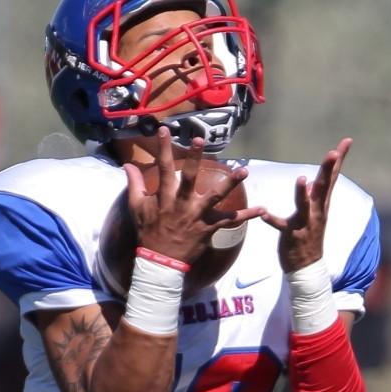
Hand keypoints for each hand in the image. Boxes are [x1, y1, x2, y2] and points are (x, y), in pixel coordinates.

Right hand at [123, 131, 263, 265]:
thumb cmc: (149, 232)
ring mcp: (196, 216)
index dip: (162, 148)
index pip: (162, 168)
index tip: (165, 130)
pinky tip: (263, 210)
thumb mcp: (137, 208)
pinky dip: (247, 216)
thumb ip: (135, 184)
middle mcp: (182, 204)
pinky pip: (230, 222)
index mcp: (164, 197)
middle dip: (193, 158)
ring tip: (244, 171)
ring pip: (215, 196)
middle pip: (189, 177)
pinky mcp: (208, 228)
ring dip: (230, 183)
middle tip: (201, 140)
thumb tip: (127, 165)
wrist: (160, 261)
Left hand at [259, 138, 351, 271]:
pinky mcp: (291, 235)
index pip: (332, 178)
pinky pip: (281, 226)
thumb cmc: (309, 237)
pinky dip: (272, 220)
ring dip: (302, 194)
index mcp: (322, 204)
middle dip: (329, 170)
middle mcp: (316, 212)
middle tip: (333, 153)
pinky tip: (264, 213)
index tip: (346, 141)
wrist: (307, 268)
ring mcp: (305, 223)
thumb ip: (314, 196)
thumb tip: (312, 182)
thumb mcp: (315, 214)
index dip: (339, 160)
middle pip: (323, 187)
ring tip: (301, 180)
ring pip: (304, 206)